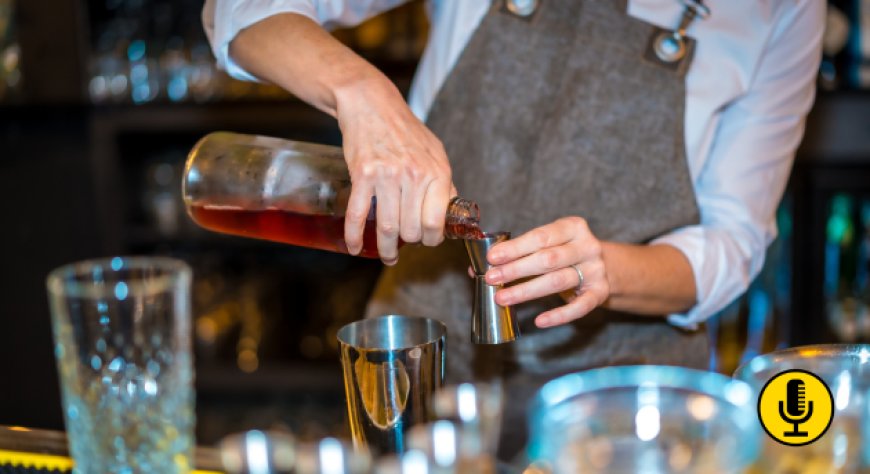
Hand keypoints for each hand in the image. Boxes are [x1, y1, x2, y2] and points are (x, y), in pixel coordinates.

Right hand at [335, 75, 454, 264]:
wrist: (372, 104)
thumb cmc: (405, 129)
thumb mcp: (435, 152)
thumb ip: (444, 183)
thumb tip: (450, 213)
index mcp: (436, 172)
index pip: (436, 222)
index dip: (431, 239)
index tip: (426, 240)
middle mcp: (413, 175)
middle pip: (411, 230)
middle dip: (408, 243)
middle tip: (404, 244)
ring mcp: (386, 176)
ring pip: (386, 227)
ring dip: (385, 249)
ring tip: (387, 254)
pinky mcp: (362, 175)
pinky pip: (357, 215)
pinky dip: (354, 237)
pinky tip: (356, 248)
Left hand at [483, 217, 609, 327]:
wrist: (604, 266)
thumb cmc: (565, 253)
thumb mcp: (547, 245)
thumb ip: (516, 253)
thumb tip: (474, 269)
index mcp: (573, 227)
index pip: (540, 237)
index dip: (515, 248)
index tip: (492, 257)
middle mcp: (588, 247)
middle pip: (548, 259)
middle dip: (516, 269)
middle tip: (491, 278)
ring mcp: (595, 270)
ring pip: (558, 281)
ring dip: (527, 291)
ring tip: (502, 298)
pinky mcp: (600, 293)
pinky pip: (579, 307)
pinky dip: (559, 315)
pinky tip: (539, 321)